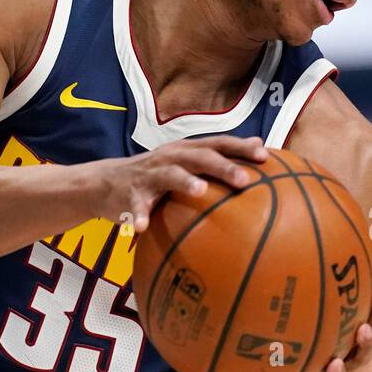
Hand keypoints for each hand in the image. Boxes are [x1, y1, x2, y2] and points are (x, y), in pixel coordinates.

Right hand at [90, 135, 268, 232]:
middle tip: (245, 180)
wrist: (105, 183)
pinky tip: (141, 228)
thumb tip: (260, 144)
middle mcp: (169, 158)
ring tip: (200, 191)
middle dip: (221, 166)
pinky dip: (137, 216)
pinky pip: (134, 207)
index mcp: (186, 151)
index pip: (218, 144)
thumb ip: (219, 155)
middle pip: (199, 157)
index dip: (240, 147)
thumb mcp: (186, 162)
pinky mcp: (128, 195)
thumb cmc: (157, 175)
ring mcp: (149, 175)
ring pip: (169, 175)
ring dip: (184, 181)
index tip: (265, 155)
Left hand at [263, 292, 371, 371]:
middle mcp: (340, 362)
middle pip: (359, 356)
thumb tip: (326, 249)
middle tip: (364, 331)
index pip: (369, 327)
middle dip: (364, 344)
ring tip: (335, 365)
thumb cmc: (314, 342)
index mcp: (348, 344)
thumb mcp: (323, 316)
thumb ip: (326, 290)